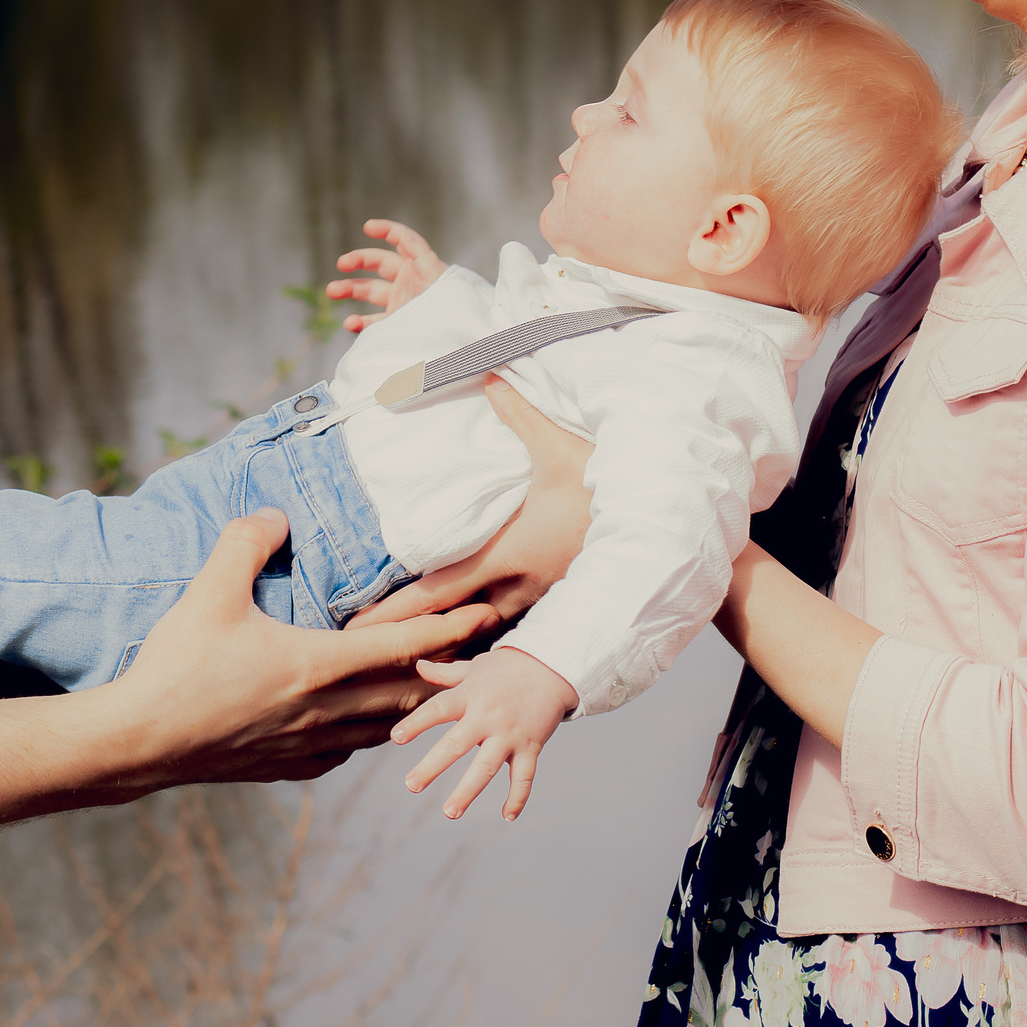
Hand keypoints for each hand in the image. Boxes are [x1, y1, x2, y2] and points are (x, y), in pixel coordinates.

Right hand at [104, 509, 500, 791]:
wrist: (141, 742)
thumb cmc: (177, 668)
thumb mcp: (209, 592)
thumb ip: (246, 542)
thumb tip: (276, 514)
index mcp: (318, 665)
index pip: (403, 645)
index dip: (450, 628)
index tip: (486, 613)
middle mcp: (326, 710)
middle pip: (409, 691)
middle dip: (449, 668)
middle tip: (479, 650)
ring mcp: (309, 744)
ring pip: (383, 727)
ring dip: (414, 704)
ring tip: (434, 685)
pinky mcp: (287, 766)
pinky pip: (346, 751)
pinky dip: (369, 733)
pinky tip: (362, 726)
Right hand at [327, 219, 447, 331]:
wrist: (465, 349)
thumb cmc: (457, 316)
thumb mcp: (442, 285)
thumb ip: (421, 264)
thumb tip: (401, 251)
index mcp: (426, 268)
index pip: (407, 241)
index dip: (388, 230)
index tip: (368, 228)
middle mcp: (412, 282)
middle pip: (381, 262)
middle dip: (359, 259)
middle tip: (342, 263)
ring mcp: (403, 303)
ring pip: (371, 290)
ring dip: (350, 288)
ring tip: (331, 291)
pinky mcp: (397, 325)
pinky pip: (374, 321)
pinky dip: (360, 322)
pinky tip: (350, 324)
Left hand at [346, 375, 592, 628]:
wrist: (666, 527)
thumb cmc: (609, 488)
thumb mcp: (559, 447)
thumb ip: (518, 415)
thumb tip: (489, 376)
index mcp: (509, 553)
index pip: (440, 592)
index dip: (397, 611)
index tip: (359, 628)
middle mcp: (520, 586)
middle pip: (453, 621)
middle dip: (412, 635)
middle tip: (367, 648)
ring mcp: (544, 599)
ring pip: (487, 627)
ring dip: (454, 637)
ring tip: (415, 651)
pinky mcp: (562, 600)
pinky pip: (517, 623)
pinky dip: (490, 631)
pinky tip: (476, 636)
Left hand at [393, 646, 577, 820]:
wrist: (552, 665)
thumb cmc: (507, 666)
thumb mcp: (474, 667)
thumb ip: (445, 673)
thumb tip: (418, 665)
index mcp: (470, 695)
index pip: (438, 709)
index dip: (417, 723)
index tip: (396, 738)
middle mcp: (488, 716)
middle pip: (456, 744)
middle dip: (432, 766)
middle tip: (411, 785)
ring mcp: (510, 733)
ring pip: (486, 767)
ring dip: (467, 791)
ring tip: (449, 813)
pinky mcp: (531, 746)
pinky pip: (524, 777)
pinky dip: (517, 798)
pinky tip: (507, 816)